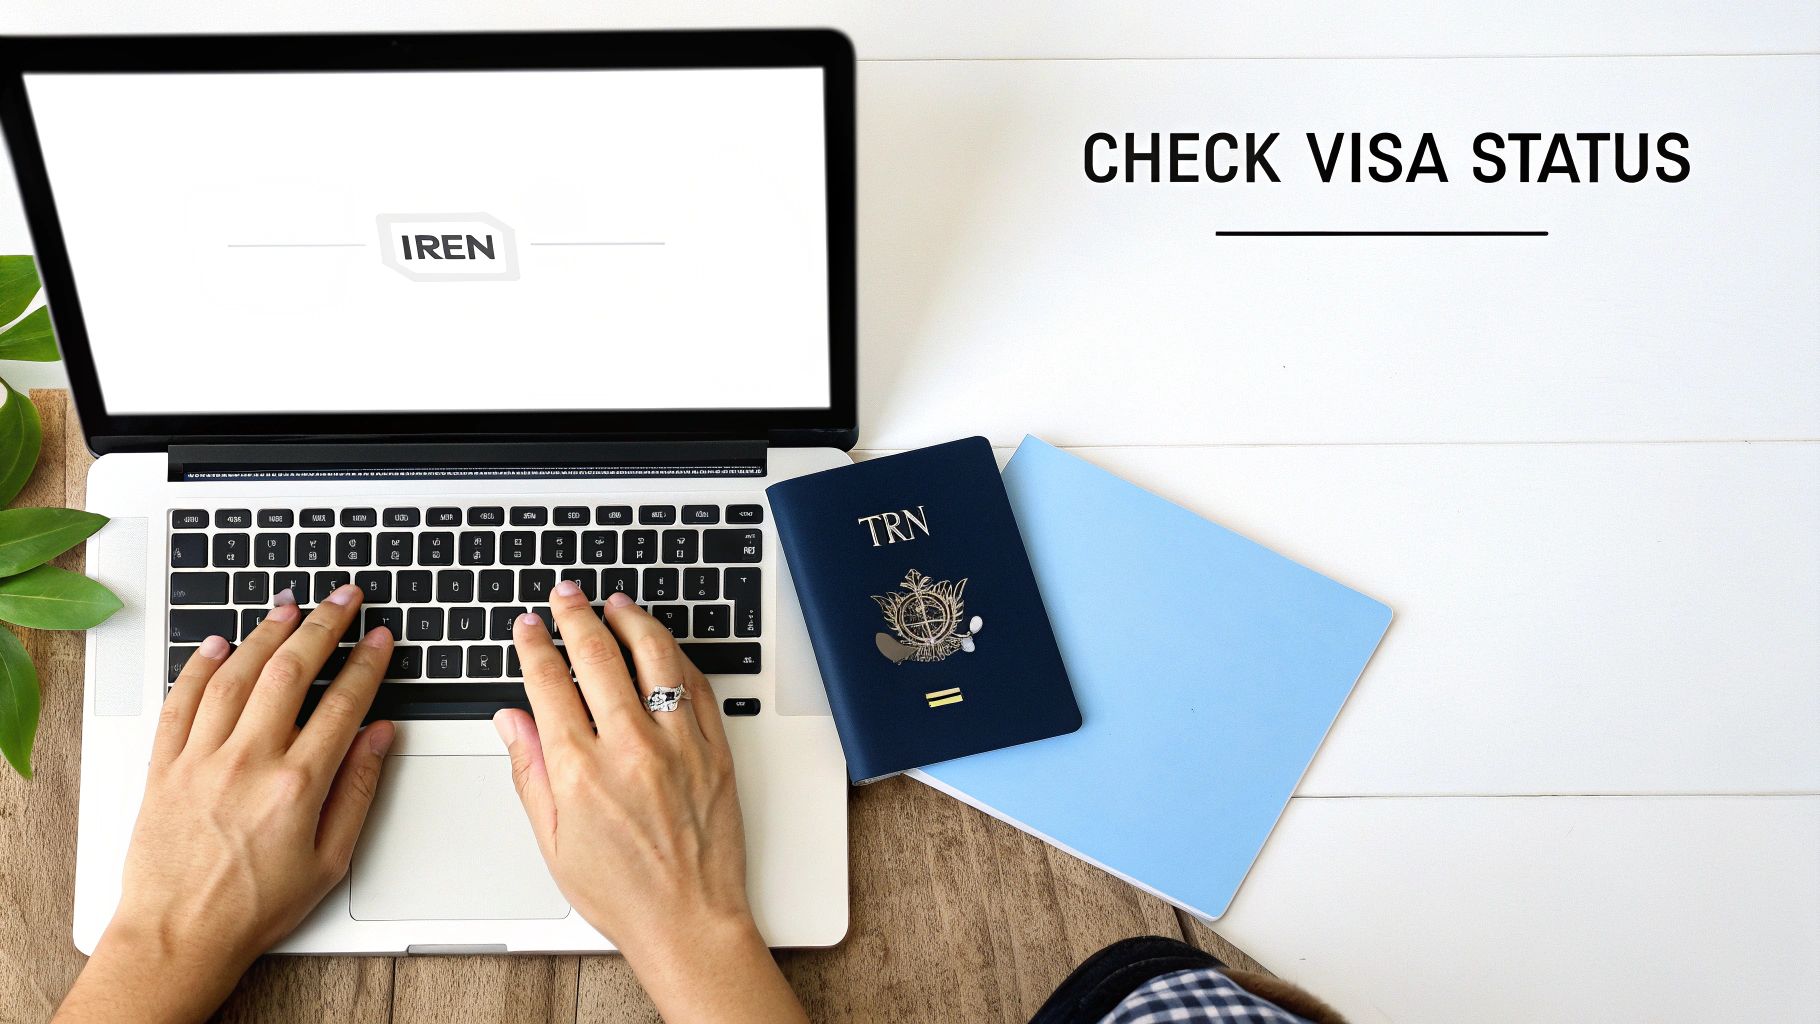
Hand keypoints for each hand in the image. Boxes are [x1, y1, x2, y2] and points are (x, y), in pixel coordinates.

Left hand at [55, 584, 394, 1023]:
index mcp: (298, 785)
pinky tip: (219, 644)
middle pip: (291, 672)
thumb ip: (358, 790)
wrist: (178, 936)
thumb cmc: (255, 907)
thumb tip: (380, 736)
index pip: (343, 703)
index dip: (367, 663)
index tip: (380, 638)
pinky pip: (181, 702)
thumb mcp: (331, 860)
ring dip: (266, 634)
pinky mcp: (164, 766)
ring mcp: (201, 759)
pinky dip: (199, 666)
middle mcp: (248, 762)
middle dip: (323, 625)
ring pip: (236, 675)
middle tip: (343, 598)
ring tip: (289, 607)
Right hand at [498, 583, 807, 1023]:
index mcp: (581, 771)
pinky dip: (676, 655)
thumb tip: (510, 719)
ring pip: (655, 656)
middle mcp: (631, 748)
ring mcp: (679, 744)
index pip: (548, 683)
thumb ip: (528, 772)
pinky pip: (696, 684)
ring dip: (631, 620)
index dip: (535, 644)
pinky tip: (661, 644)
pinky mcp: (715, 748)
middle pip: (598, 655)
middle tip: (566, 595)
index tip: (529, 625)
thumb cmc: (622, 892)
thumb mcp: (553, 840)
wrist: (689, 920)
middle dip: (576, 615)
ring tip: (616, 603)